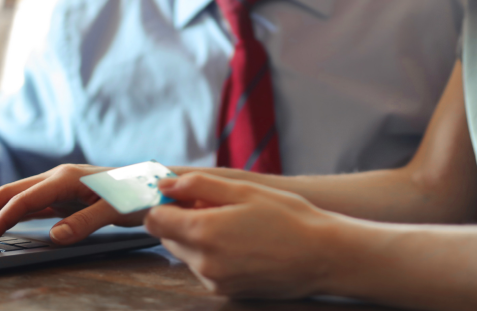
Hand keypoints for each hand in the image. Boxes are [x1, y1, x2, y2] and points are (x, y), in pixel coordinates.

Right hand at [0, 164, 143, 245]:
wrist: (156, 184)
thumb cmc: (139, 194)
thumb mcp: (116, 210)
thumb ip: (86, 222)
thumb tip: (54, 236)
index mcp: (66, 178)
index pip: (23, 201)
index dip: (0, 221)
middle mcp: (58, 178)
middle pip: (10, 192)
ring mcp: (59, 186)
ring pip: (16, 197)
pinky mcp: (64, 195)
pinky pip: (30, 205)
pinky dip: (10, 214)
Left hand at [146, 173, 339, 298]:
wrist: (322, 256)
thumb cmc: (288, 218)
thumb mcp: (244, 190)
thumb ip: (198, 185)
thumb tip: (165, 185)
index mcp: (203, 232)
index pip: (155, 219)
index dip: (164, 203)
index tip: (182, 194)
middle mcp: (203, 262)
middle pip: (168, 237)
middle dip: (182, 219)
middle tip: (215, 206)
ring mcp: (214, 281)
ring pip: (186, 253)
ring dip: (198, 238)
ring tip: (234, 225)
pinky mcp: (225, 292)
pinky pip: (204, 269)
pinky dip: (212, 254)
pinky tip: (241, 244)